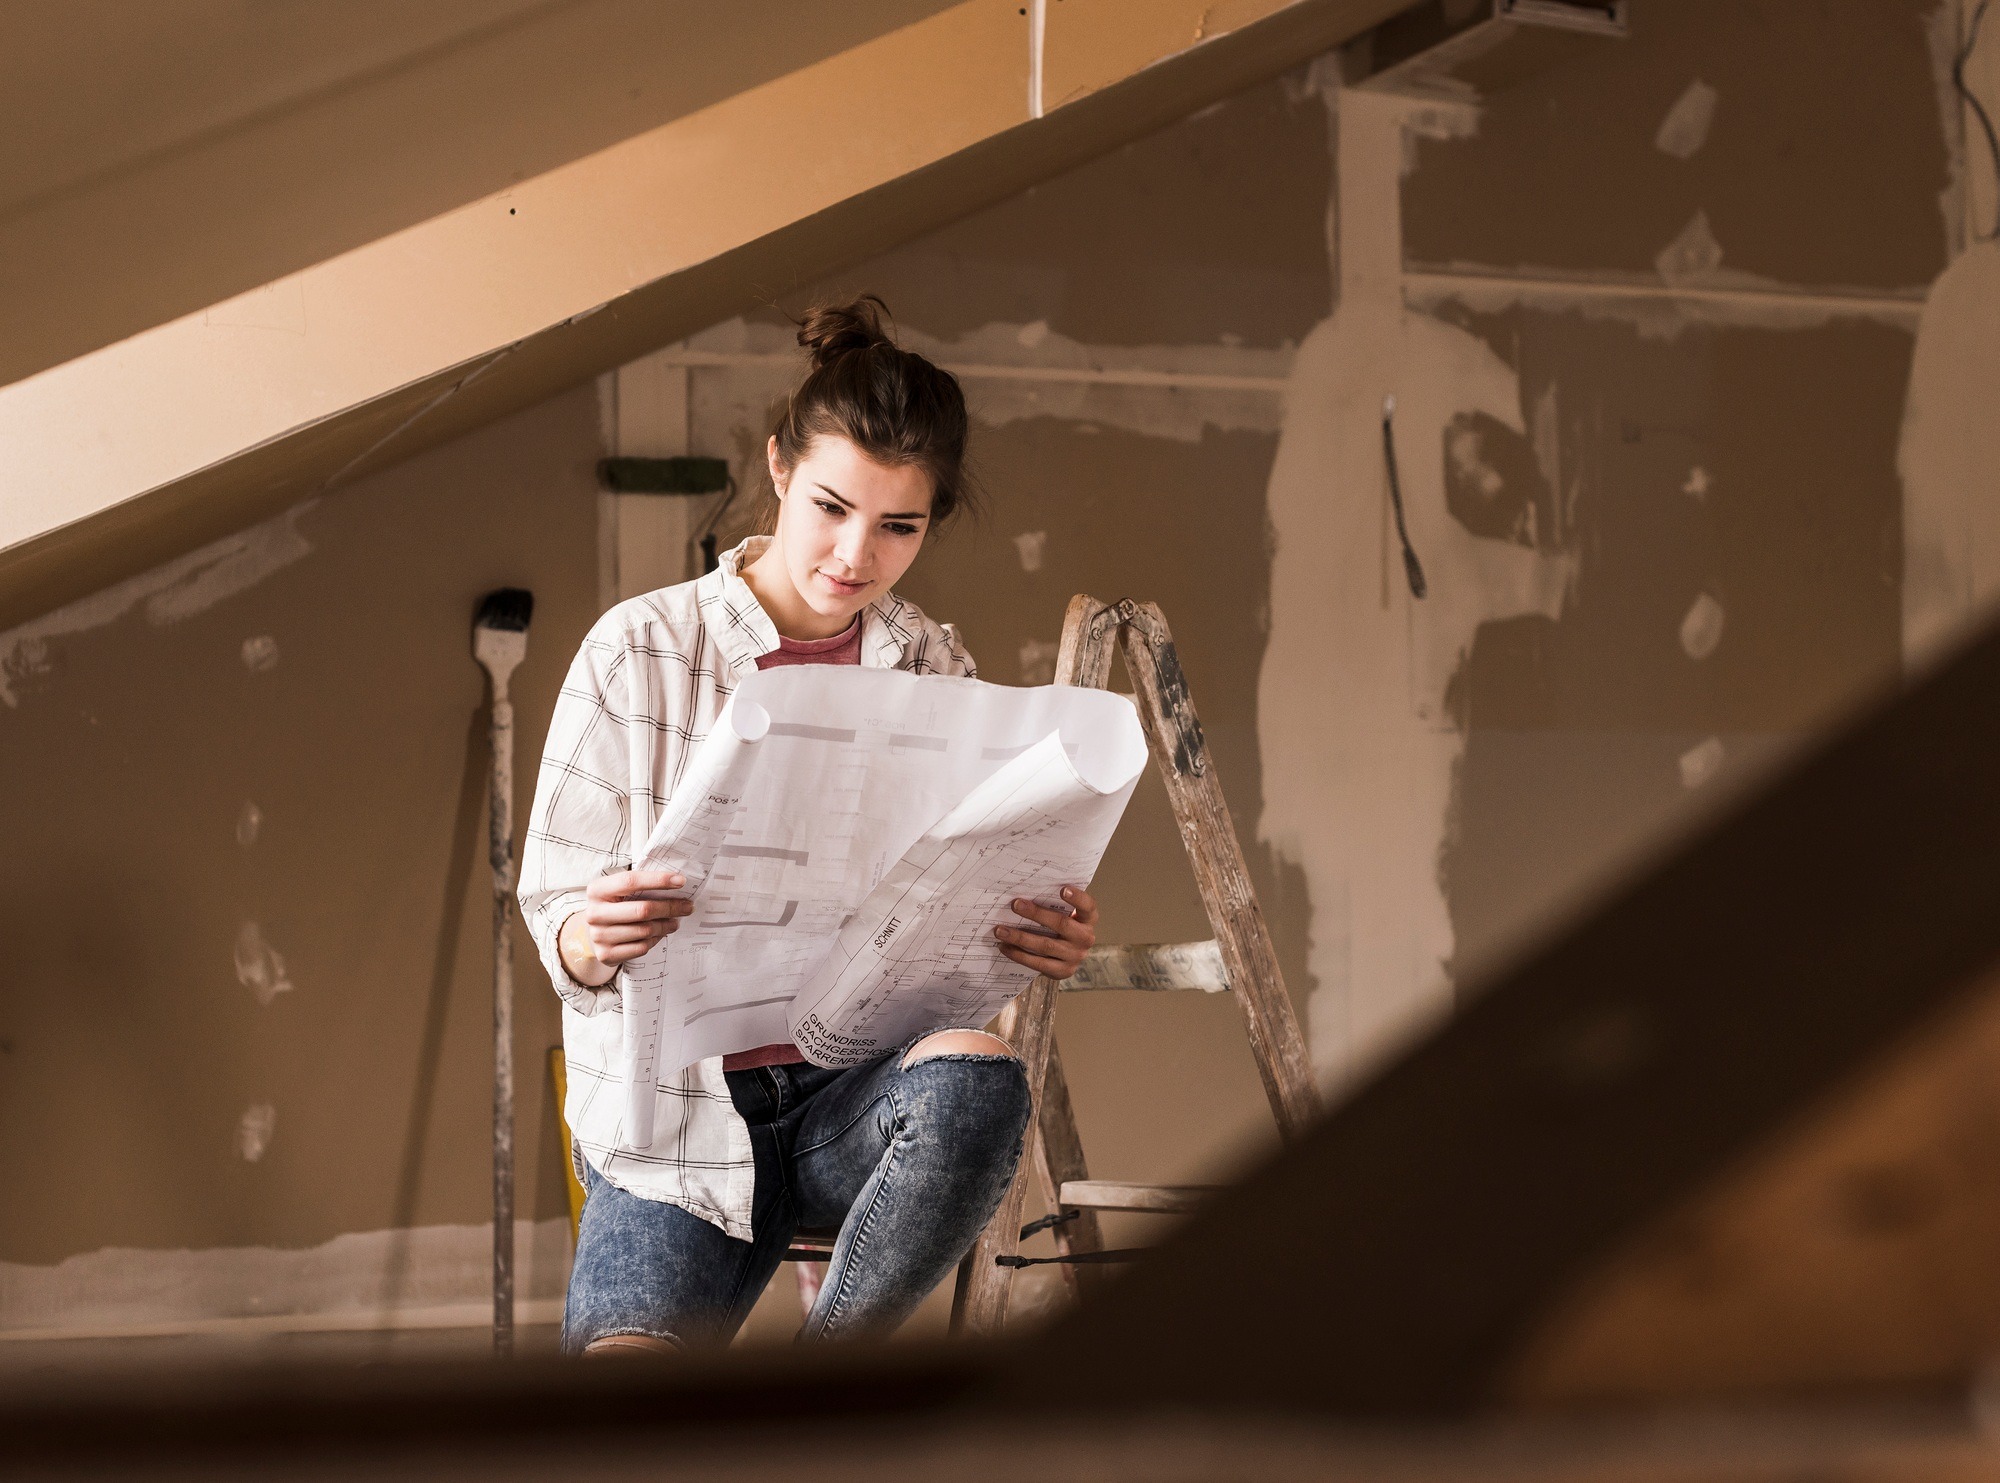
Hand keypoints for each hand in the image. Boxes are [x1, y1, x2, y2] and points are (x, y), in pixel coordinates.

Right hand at [559, 869, 692, 986]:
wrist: (594, 933)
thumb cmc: (614, 906)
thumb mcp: (619, 891)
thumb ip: (641, 885)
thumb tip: (677, 883)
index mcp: (597, 890)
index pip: (630, 881)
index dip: (658, 880)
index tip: (681, 881)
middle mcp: (594, 913)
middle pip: (642, 910)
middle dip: (670, 907)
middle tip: (687, 907)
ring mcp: (598, 936)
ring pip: (645, 930)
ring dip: (665, 926)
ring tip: (674, 922)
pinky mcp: (606, 954)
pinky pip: (641, 947)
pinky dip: (655, 940)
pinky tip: (659, 934)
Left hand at [994, 886, 1097, 980]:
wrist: (1068, 957)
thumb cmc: (1062, 927)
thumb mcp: (1066, 914)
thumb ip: (1054, 904)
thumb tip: (1025, 890)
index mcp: (1088, 919)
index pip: (1088, 906)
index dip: (1077, 898)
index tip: (1063, 889)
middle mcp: (1085, 938)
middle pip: (1061, 924)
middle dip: (1036, 914)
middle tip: (1015, 904)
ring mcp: (1075, 956)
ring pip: (1046, 945)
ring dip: (1020, 937)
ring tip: (1000, 930)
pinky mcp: (1063, 971)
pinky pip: (1038, 963)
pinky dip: (1019, 955)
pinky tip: (1005, 947)